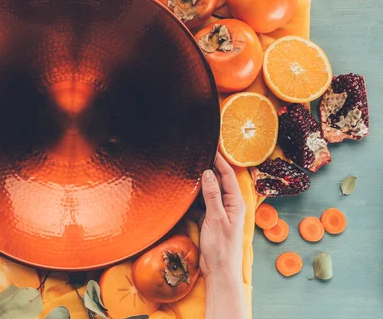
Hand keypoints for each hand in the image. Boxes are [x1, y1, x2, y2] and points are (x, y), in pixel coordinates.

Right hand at [200, 153, 247, 318]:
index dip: (220, 161)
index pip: (228, 176)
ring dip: (199, 184)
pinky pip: (200, 204)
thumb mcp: (216, 219)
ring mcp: (218, 212)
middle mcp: (228, 205)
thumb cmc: (222, 248)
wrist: (219, 272)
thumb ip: (212, 195)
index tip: (211, 147)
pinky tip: (184, 193)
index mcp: (235, 203)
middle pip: (218, 182)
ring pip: (208, 192)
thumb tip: (208, 173)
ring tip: (187, 170)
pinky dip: (193, 199)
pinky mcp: (208, 220)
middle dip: (209, 169)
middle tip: (195, 156)